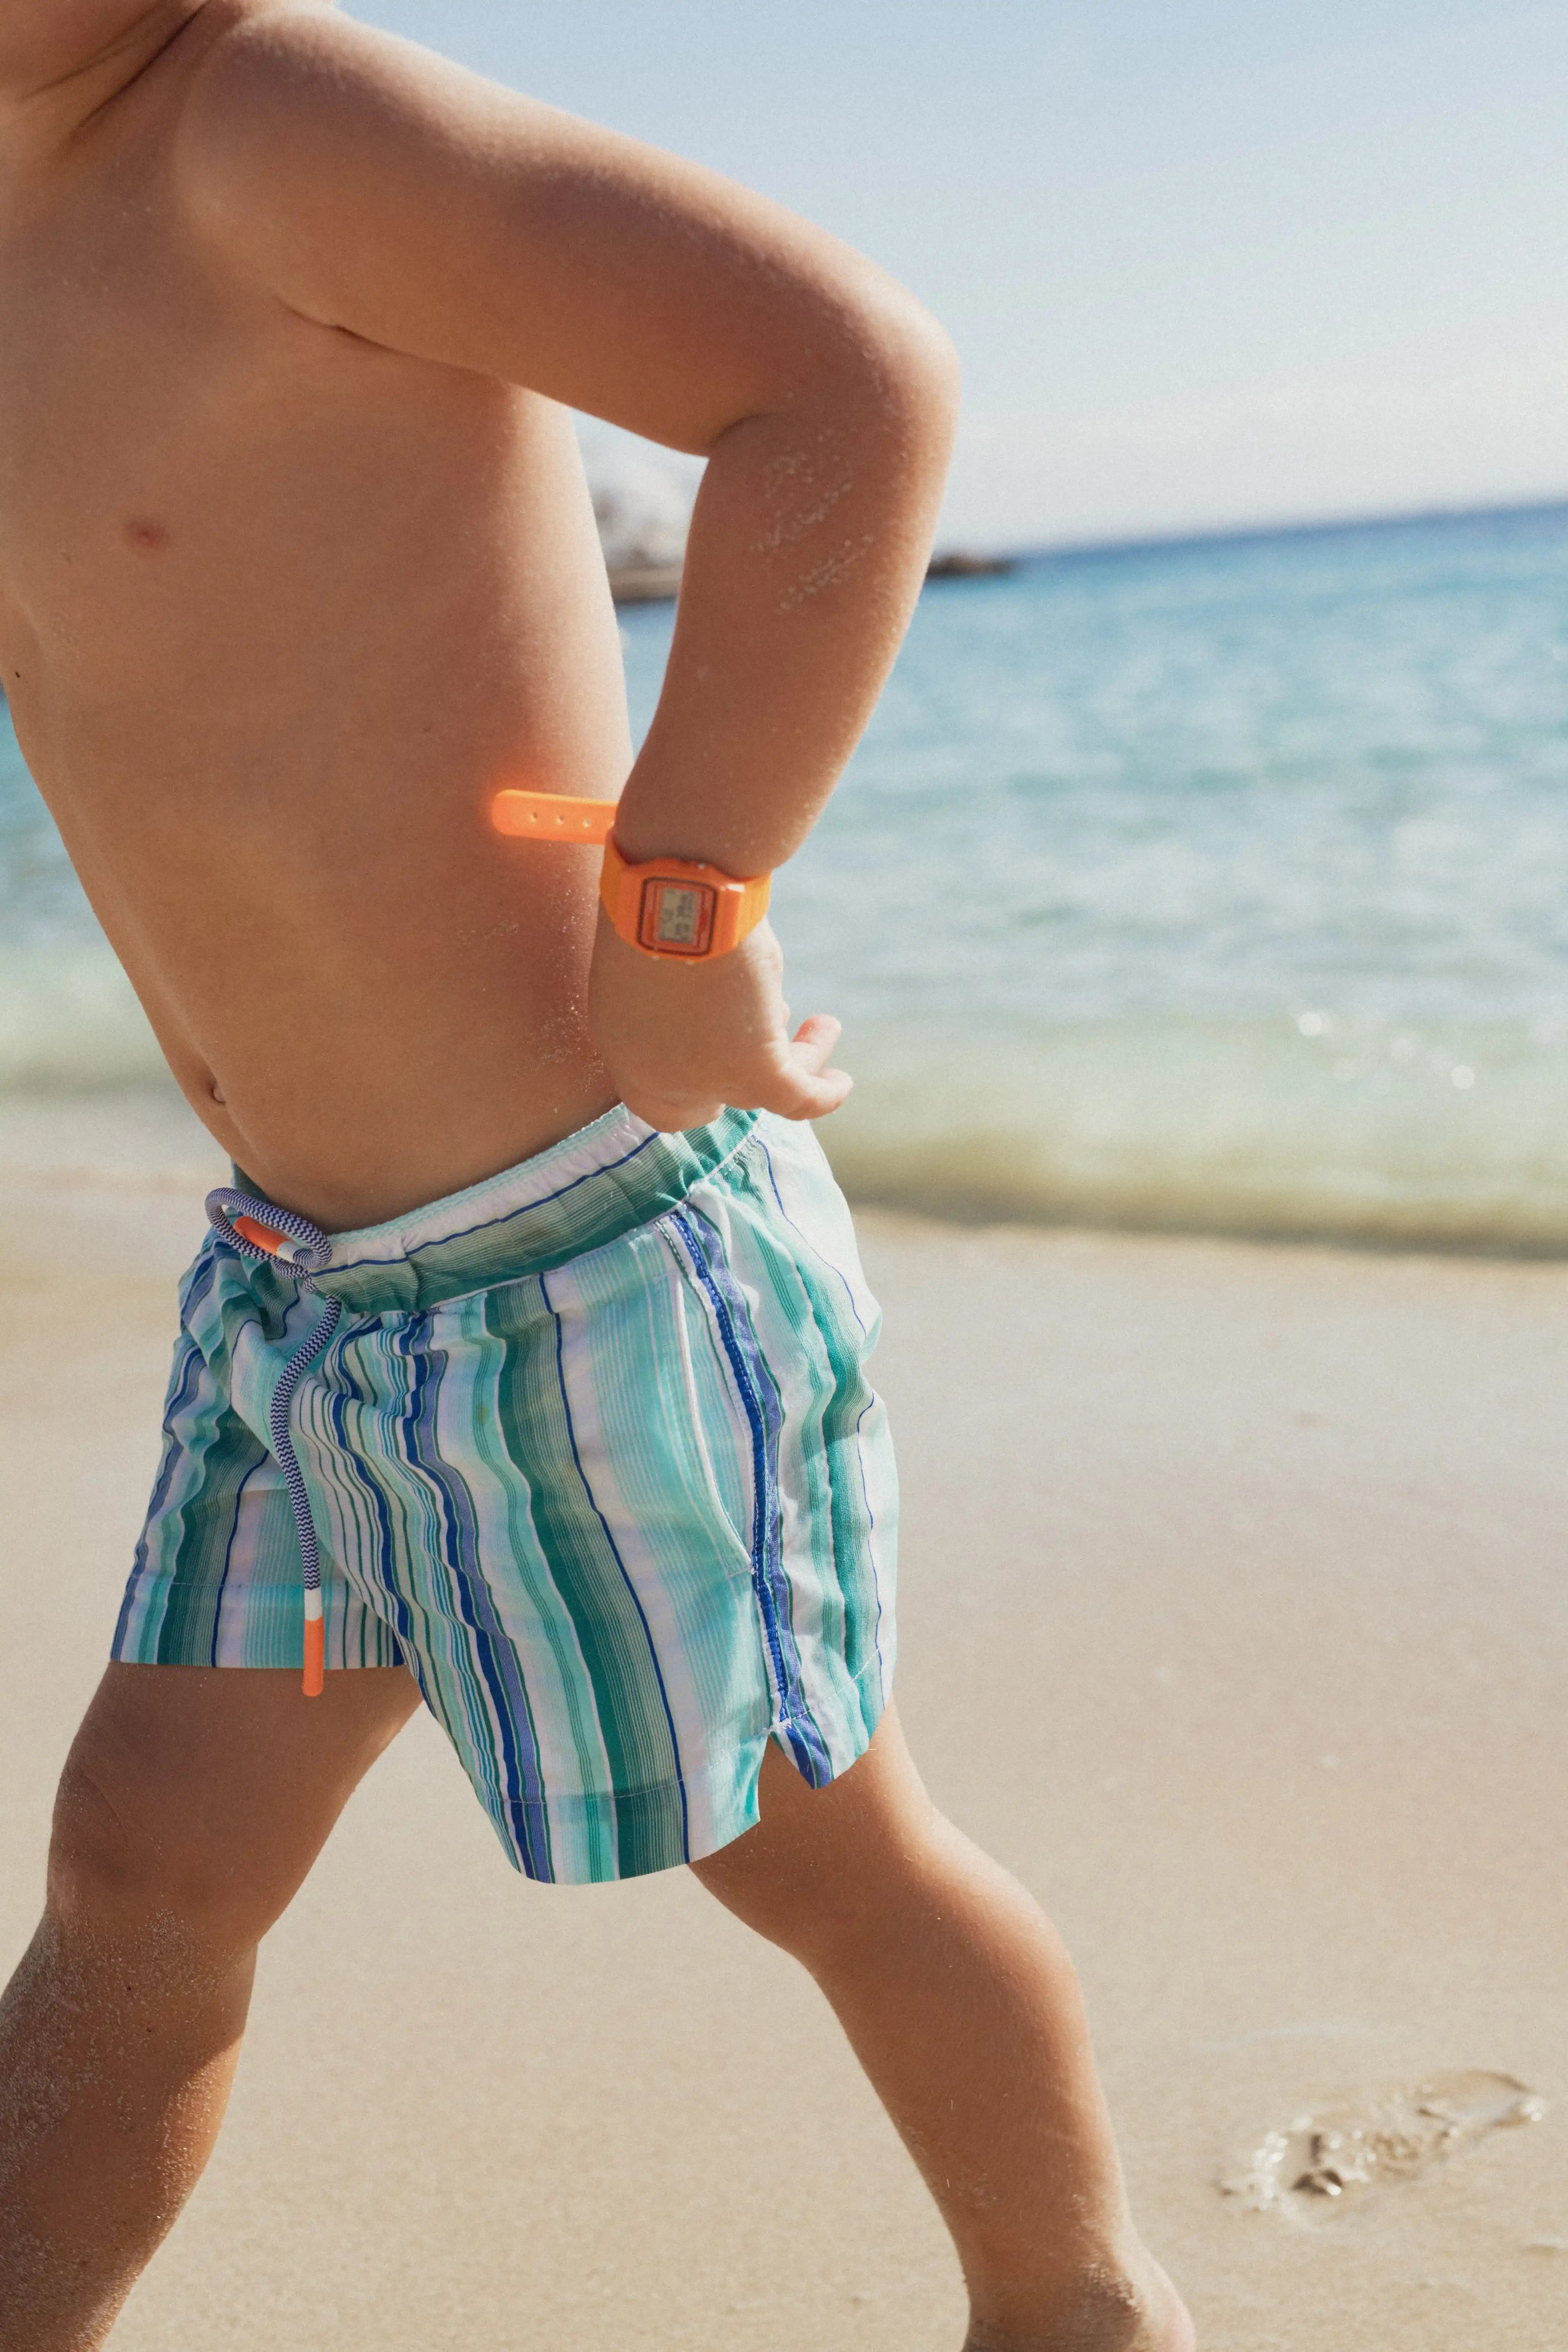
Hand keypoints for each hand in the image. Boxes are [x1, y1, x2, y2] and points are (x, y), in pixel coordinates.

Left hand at [588, 914, 851, 1132]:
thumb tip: (714, 979)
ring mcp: (701, 1077)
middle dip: (727, 1088)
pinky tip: (841, 1080)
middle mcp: (654, 1072)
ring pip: (756, 1094)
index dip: (685, 1082)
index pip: (648, 1095)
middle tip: (764, 1048)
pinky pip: (797, 1098)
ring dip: (793, 1060)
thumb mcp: (651, 945)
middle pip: (695, 1111)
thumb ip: (671, 980)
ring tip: (821, 1025)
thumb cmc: (655, 893)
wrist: (672, 888)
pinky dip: (823, 1093)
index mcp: (619, 1040)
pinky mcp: (749, 1070)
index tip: (715, 1046)